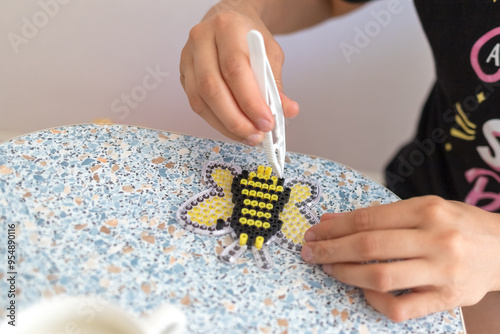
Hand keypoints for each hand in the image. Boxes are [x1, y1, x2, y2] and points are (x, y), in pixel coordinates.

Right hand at [179, 1, 298, 145]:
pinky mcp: (184, 75)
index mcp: (226, 28)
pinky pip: (196, 104)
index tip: (267, 122)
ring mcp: (188, 58)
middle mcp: (201, 40)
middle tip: (257, 135)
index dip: (250, 101)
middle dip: (236, 119)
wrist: (229, 22)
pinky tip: (234, 129)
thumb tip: (286, 111)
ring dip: (225, 125)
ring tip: (248, 136)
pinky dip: (217, 122)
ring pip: (200, 100)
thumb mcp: (270, 53)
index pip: (235, 69)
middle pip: (212, 88)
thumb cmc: (249, 37)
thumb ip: (275, 83)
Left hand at [301, 195, 499, 321]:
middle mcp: (436, 239)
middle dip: (331, 249)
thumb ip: (380, 215)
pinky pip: (400, 307)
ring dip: (345, 273)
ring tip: (328, 268)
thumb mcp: (424, 208)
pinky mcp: (446, 299)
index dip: (335, 227)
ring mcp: (443, 272)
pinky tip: (364, 290)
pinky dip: (374, 301)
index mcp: (428, 210)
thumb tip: (332, 221)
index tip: (315, 231)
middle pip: (369, 247)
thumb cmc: (458, 225)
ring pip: (380, 277)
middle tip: (310, 251)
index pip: (368, 218)